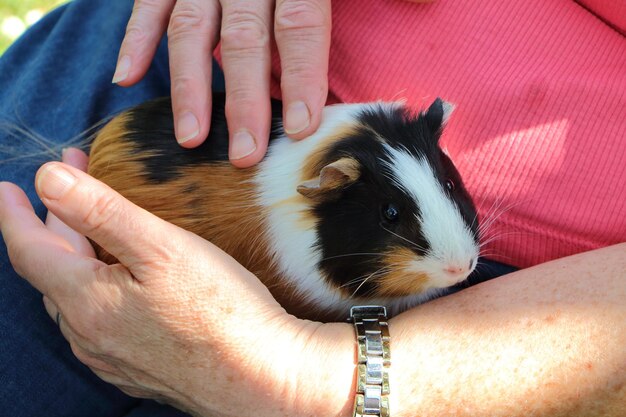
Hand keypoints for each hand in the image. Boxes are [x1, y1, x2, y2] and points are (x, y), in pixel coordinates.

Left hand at [0, 149, 345, 415]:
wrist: (261, 378)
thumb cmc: (220, 311)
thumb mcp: (161, 248)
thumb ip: (101, 212)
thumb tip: (49, 180)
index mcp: (86, 303)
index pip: (30, 251)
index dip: (15, 215)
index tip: (9, 188)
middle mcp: (88, 336)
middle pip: (56, 271)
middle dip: (58, 224)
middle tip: (75, 184)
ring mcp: (112, 357)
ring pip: (77, 297)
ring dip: (78, 256)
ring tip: (96, 228)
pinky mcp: (137, 367)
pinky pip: (100, 320)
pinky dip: (98, 286)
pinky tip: (123, 279)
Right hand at [113, 0, 331, 167]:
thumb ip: (321, 18)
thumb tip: (331, 89)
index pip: (300, 25)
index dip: (301, 76)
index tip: (300, 128)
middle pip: (245, 38)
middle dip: (244, 101)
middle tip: (245, 154)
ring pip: (191, 29)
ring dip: (190, 87)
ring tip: (190, 137)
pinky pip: (148, 5)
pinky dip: (135, 39)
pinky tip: (127, 77)